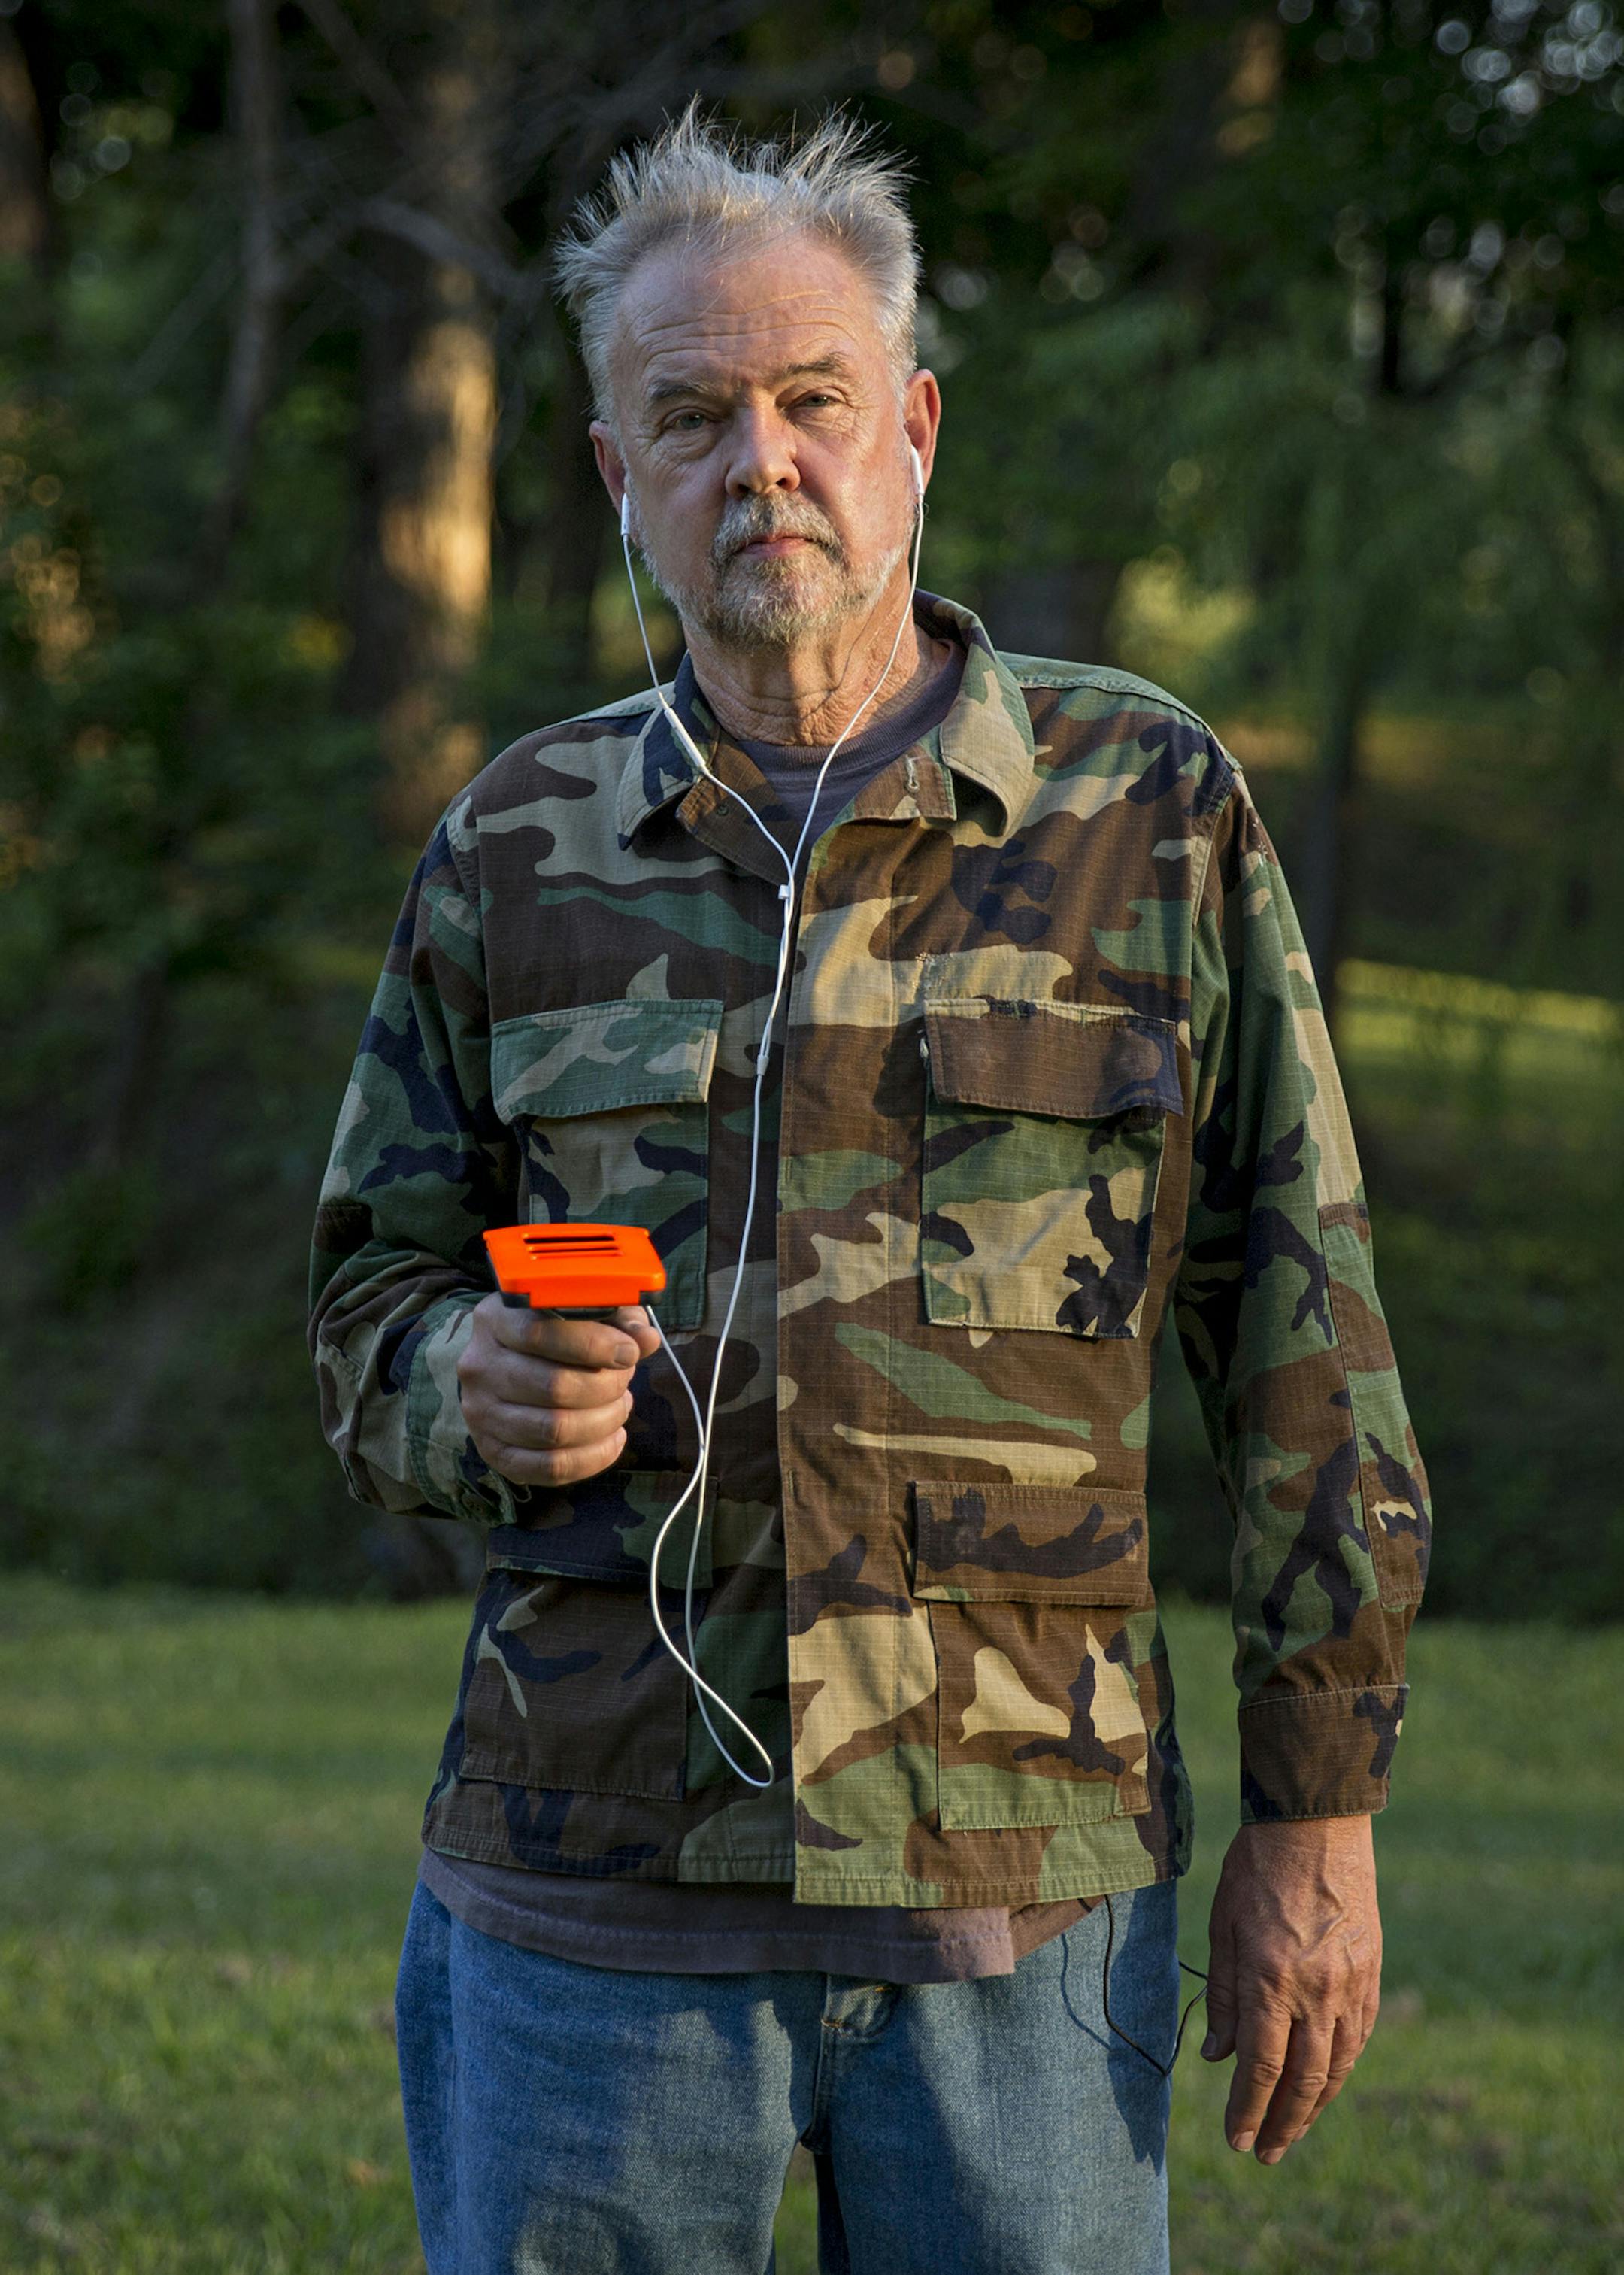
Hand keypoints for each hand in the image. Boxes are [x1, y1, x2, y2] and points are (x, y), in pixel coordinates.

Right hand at [456, 1295, 660, 1487]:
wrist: (503, 1365)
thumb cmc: (552, 1331)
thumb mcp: (578, 1310)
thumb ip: (615, 1317)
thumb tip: (646, 1339)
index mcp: (495, 1319)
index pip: (540, 1333)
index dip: (594, 1344)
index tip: (628, 1352)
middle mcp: (479, 1367)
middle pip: (553, 1387)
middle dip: (606, 1386)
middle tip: (625, 1379)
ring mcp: (481, 1413)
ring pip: (554, 1430)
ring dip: (604, 1421)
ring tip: (621, 1406)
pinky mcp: (493, 1452)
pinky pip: (550, 1468)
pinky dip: (594, 1458)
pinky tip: (613, 1438)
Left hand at [1201, 1815, 1381, 2164]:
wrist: (1315, 1824)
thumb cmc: (1256, 1869)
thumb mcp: (1223, 1926)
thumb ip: (1222, 1994)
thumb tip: (1218, 2055)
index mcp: (1271, 1980)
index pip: (1261, 2067)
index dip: (1248, 2110)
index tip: (1236, 2141)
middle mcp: (1315, 1991)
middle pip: (1303, 2080)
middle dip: (1282, 2124)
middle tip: (1264, 2154)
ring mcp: (1349, 1984)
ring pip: (1336, 2066)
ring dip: (1314, 2107)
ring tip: (1291, 2132)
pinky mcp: (1370, 1973)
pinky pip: (1358, 2037)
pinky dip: (1341, 2069)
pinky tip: (1326, 2085)